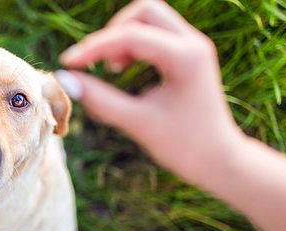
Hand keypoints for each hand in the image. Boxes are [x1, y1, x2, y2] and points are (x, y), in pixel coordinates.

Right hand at [55, 0, 245, 182]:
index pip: (131, 36)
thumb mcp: (137, 123)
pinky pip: (154, 33)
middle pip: (143, 11)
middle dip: (113, 32)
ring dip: (122, 35)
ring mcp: (192, 46)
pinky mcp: (187, 54)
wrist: (219, 160)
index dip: (94, 47)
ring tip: (111, 68)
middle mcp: (193, 43)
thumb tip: (65, 80)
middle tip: (96, 63)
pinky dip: (132, 43)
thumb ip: (100, 100)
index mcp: (186, 58)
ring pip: (149, 18)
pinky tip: (121, 68)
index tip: (68, 63)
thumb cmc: (183, 146)